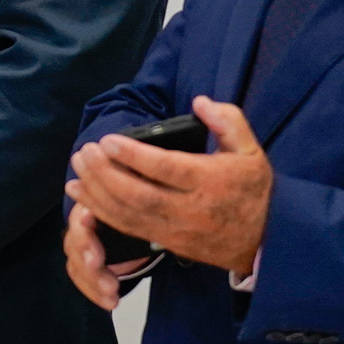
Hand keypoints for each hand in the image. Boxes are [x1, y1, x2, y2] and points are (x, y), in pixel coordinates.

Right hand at [63, 202, 141, 311]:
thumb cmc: (139, 218)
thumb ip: (141, 209)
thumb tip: (151, 191)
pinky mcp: (82, 265)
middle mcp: (82, 224)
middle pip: (75, 238)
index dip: (85, 216)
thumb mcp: (143, 211)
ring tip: (112, 290)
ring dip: (93, 279)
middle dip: (86, 251)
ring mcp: (80, 245)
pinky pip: (80, 279)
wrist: (139, 235)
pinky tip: (110, 302)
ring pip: (75, 262)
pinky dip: (94, 292)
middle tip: (96, 263)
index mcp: (95, 204)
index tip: (89, 218)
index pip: (84, 210)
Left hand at [67, 96, 270, 277]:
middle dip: (105, 174)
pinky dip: (101, 212)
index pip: (167, 169)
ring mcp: (175, 229)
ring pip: (128, 214)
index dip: (134, 156)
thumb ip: (229, 122)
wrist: (266, 240)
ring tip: (77, 168)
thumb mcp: (251, 151)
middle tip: (85, 151)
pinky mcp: (166, 241)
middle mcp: (189, 208)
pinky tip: (81, 194)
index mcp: (211, 182)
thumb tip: (200, 102)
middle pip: (139, 195)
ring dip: (97, 192)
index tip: (107, 140)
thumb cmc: (253, 190)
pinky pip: (128, 228)